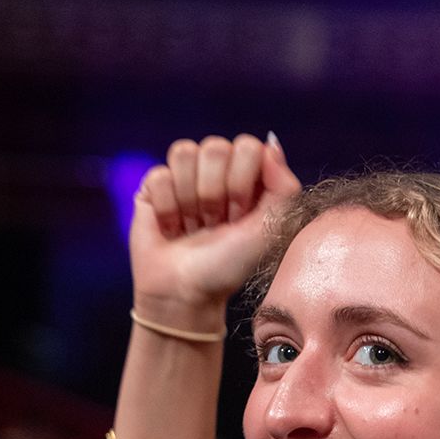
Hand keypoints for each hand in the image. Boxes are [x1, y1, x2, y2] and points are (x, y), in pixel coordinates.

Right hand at [130, 134, 300, 318]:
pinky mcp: (154, 186)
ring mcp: (184, 175)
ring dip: (190, 200)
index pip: (247, 146)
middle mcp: (217, 169)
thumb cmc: (230, 265)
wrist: (186, 293)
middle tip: (216, 223)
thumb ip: (285, 187)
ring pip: (185, 153)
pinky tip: (171, 227)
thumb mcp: (270, 230)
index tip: (240, 217)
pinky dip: (167, 209)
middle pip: (216, 147)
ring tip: (194, 225)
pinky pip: (160, 175)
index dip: (242, 182)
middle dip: (215, 194)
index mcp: (248, 175)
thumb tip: (271, 144)